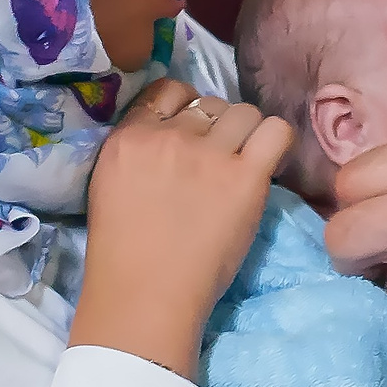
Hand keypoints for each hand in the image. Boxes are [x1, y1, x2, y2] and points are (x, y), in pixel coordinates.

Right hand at [71, 79, 292, 379]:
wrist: (145, 296)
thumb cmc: (123, 254)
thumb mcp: (110, 183)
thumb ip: (137, 150)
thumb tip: (173, 131)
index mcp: (129, 137)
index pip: (169, 90)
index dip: (188, 108)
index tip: (194, 135)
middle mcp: (170, 137)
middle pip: (211, 103)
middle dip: (217, 127)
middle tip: (218, 162)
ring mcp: (210, 155)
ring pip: (244, 112)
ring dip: (246, 135)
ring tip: (241, 166)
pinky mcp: (245, 178)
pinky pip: (276, 132)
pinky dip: (277, 142)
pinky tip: (267, 165)